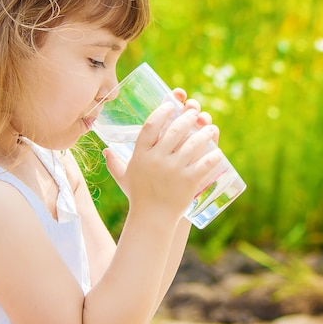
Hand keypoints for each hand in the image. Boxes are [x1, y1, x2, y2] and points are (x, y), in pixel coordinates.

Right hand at [104, 89, 224, 221]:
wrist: (152, 219)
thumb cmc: (138, 196)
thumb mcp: (124, 177)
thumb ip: (114, 163)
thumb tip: (105, 150)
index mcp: (141, 155)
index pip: (150, 126)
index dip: (162, 112)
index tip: (171, 104)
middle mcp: (156, 159)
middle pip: (174, 130)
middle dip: (187, 117)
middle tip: (194, 112)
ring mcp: (173, 170)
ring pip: (192, 144)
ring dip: (204, 133)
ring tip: (210, 128)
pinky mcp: (188, 181)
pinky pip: (204, 163)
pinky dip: (212, 156)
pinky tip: (217, 150)